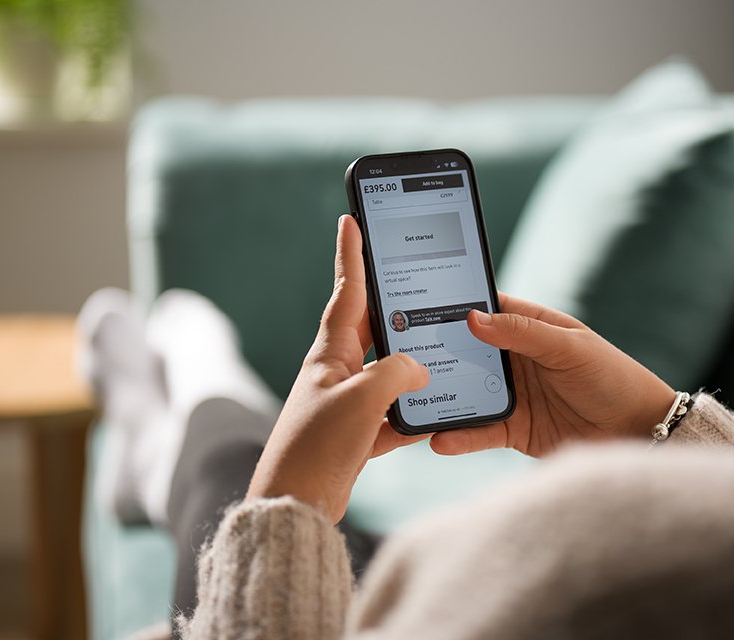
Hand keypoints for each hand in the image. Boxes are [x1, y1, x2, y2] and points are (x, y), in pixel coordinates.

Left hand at [247, 215, 429, 522]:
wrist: (294, 503)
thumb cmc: (318, 445)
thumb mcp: (363, 399)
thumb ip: (397, 373)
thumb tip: (419, 369)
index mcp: (329, 353)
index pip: (347, 291)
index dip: (351, 254)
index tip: (350, 219)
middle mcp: (336, 372)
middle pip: (374, 330)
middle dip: (396, 309)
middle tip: (417, 282)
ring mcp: (346, 403)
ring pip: (388, 373)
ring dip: (410, 368)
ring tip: (439, 353)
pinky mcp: (355, 434)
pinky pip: (391, 414)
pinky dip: (410, 415)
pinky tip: (431, 416)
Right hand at [429, 294, 674, 457]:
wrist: (639, 432)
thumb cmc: (613, 377)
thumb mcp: (570, 348)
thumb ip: (523, 332)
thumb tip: (474, 317)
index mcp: (529, 328)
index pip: (484, 311)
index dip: (453, 308)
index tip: (416, 306)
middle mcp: (515, 359)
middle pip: (465, 353)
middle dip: (434, 355)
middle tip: (398, 358)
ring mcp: (511, 394)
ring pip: (466, 393)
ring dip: (440, 397)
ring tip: (409, 402)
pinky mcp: (513, 429)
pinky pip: (479, 431)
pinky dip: (459, 435)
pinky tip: (438, 439)